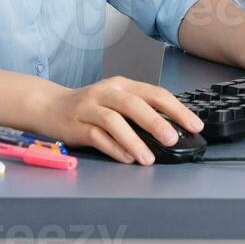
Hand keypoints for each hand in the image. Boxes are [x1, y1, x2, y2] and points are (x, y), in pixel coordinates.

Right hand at [35, 76, 203, 165]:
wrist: (50, 106)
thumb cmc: (90, 107)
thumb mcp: (117, 102)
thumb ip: (141, 112)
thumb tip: (173, 130)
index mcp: (122, 85)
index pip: (155, 93)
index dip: (177, 109)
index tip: (194, 125)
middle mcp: (106, 93)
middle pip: (134, 104)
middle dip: (156, 122)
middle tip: (173, 139)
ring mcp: (89, 108)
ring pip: (114, 121)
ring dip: (134, 140)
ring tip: (148, 158)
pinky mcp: (75, 125)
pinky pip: (96, 137)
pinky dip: (113, 148)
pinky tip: (126, 159)